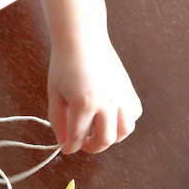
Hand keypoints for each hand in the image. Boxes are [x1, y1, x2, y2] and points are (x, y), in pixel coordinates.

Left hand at [47, 35, 142, 153]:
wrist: (82, 40)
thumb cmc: (64, 64)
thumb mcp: (54, 94)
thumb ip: (57, 120)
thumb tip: (63, 141)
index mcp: (84, 104)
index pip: (78, 138)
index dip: (70, 148)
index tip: (66, 149)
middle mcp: (106, 102)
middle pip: (105, 140)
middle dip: (92, 147)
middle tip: (82, 143)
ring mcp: (121, 96)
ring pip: (124, 131)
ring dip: (112, 137)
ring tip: (98, 132)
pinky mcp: (128, 90)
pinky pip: (133, 115)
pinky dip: (124, 122)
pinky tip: (111, 117)